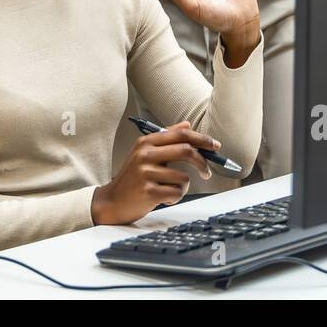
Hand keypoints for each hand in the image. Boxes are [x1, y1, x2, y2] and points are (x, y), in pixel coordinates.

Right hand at [91, 122, 217, 224]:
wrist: (111, 201)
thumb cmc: (131, 178)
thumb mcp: (144, 153)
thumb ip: (166, 138)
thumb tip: (186, 125)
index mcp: (146, 142)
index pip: (180, 134)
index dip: (201, 139)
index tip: (214, 146)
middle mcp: (145, 154)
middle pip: (186, 151)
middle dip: (203, 162)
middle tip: (207, 171)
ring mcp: (146, 173)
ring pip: (184, 178)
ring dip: (182, 187)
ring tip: (168, 190)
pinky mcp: (148, 192)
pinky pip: (176, 193)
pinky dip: (174, 198)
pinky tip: (162, 198)